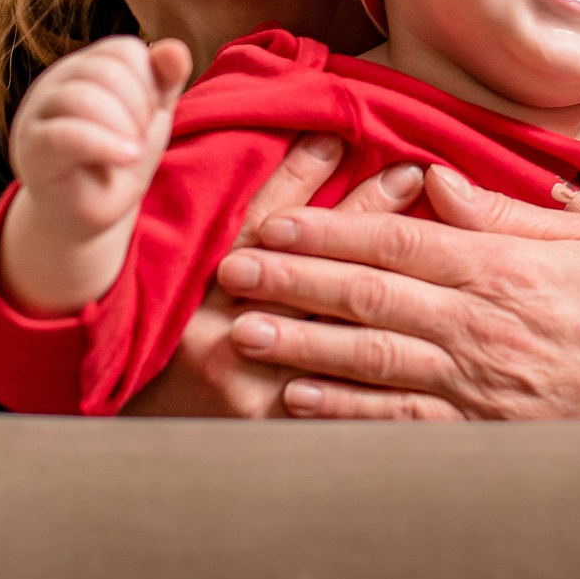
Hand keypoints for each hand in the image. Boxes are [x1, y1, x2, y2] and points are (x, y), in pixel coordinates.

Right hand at [0, 36, 190, 312]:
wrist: (87, 215)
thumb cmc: (117, 161)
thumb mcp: (150, 118)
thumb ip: (164, 81)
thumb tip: (176, 48)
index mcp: (86, 67)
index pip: (124, 50)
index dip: (149, 82)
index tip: (149, 120)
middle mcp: (56, 81)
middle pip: (105, 70)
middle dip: (138, 108)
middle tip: (139, 142)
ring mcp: (38, 113)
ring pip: (81, 97)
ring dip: (122, 127)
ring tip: (132, 153)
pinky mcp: (31, 149)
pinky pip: (63, 135)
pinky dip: (103, 144)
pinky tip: (127, 156)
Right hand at [120, 136, 425, 416]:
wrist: (149, 441)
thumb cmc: (165, 352)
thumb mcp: (180, 285)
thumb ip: (227, 230)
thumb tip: (283, 154)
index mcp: (191, 301)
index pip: (253, 229)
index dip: (295, 180)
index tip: (336, 137)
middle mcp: (222, 343)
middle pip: (304, 272)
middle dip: (360, 218)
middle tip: (407, 173)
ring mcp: (258, 393)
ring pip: (336, 329)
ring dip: (384, 275)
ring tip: (430, 233)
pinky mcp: (287, 431)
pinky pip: (350, 393)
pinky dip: (388, 358)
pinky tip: (426, 329)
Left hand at [218, 166, 579, 422]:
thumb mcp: (579, 243)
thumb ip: (501, 211)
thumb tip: (433, 177)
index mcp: (499, 268)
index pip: (397, 240)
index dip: (329, 228)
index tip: (274, 221)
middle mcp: (478, 323)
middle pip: (369, 293)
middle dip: (293, 278)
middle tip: (231, 266)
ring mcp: (474, 382)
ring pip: (371, 355)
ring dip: (301, 341)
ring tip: (244, 329)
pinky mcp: (473, 432)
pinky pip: (396, 418)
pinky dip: (342, 407)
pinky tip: (295, 396)